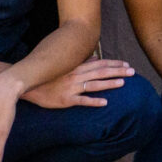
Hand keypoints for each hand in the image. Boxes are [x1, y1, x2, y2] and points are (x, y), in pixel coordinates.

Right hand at [22, 58, 136, 109]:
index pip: (99, 64)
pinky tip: (105, 102)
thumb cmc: (48, 77)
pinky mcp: (66, 100)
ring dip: (109, 84)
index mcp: (76, 67)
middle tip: (132, 72)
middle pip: (100, 73)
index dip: (114, 64)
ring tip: (123, 84)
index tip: (126, 64)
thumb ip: (81, 62)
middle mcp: (75, 75)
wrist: (29, 86)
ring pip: (94, 85)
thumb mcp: (64, 66)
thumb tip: (96, 58)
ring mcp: (71, 87)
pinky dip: (93, 101)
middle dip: (117, 72)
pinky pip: (82, 101)